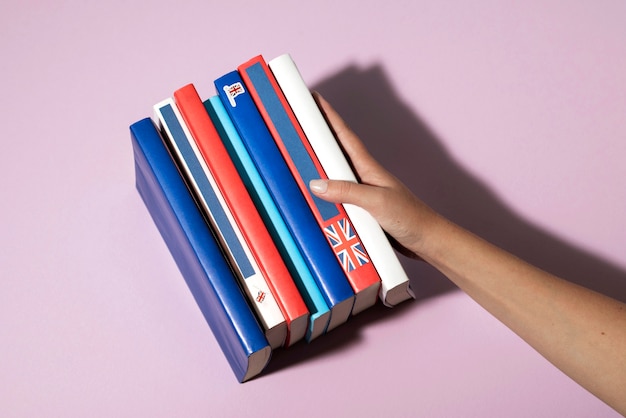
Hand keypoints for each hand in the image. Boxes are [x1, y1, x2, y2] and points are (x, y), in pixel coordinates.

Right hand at [309, 92, 442, 259]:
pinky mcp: (361, 213)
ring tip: (295, 161)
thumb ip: (347, 192)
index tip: (314, 98)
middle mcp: (362, 178)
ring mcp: (362, 195)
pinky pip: (336, 201)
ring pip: (332, 179)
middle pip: (333, 154)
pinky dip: (322, 198)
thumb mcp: (376, 202)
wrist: (428, 241)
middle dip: (315, 139)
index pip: (343, 136)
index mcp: (367, 168)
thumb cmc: (410, 217)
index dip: (329, 116)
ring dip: (316, 170)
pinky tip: (312, 202)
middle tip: (294, 127)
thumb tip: (315, 183)